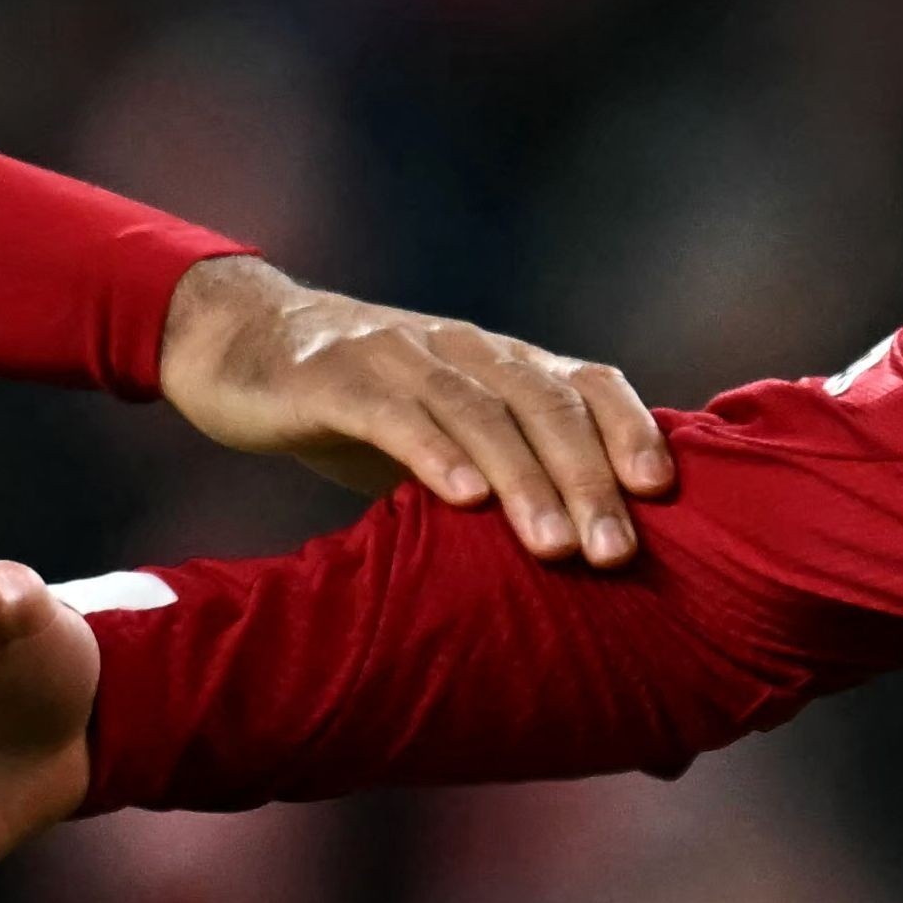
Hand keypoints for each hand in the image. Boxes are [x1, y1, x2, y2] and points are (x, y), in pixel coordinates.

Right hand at [159, 255, 669, 564]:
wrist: (239, 344)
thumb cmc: (367, 408)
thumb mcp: (448, 435)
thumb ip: (508, 475)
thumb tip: (586, 557)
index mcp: (505, 363)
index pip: (588, 384)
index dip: (629, 430)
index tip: (662, 493)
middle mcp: (466, 350)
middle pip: (545, 407)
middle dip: (588, 481)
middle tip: (616, 553)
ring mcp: (400, 356)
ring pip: (479, 413)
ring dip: (523, 480)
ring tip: (555, 545)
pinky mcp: (333, 376)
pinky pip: (393, 413)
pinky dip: (432, 453)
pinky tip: (461, 498)